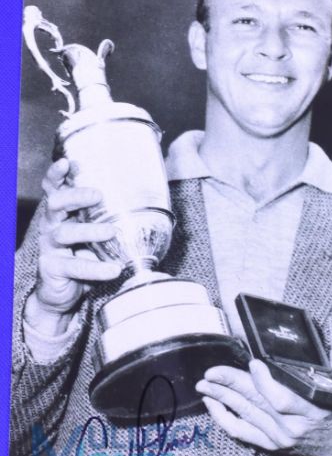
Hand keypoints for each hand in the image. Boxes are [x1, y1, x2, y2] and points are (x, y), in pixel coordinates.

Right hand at [24, 158, 120, 336]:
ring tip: (112, 232)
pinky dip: (95, 268)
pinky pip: (74, 266)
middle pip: (56, 202)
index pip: (54, 187)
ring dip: (90, 230)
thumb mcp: (98, 236)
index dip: (57, 174)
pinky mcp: (52, 268)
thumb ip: (115, 221)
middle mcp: (52, 225)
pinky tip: (113, 270)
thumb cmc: (85, 256)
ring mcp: (50, 246)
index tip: (66, 162)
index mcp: (63, 212)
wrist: (64, 293)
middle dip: (76, 195)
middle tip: (98, 195)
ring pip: (65, 232)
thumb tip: (157, 208)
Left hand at [195, 340, 331, 455]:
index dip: (265, 382)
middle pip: (257, 404)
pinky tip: (213, 404)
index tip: (253, 363)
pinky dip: (225, 419)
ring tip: (205, 384)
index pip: (283, 399)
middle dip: (232, 385)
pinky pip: (242, 433)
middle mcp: (293, 427)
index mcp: (313, 411)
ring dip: (223, 398)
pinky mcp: (271, 445)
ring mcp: (280, 438)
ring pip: (246, 415)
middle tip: (212, 372)